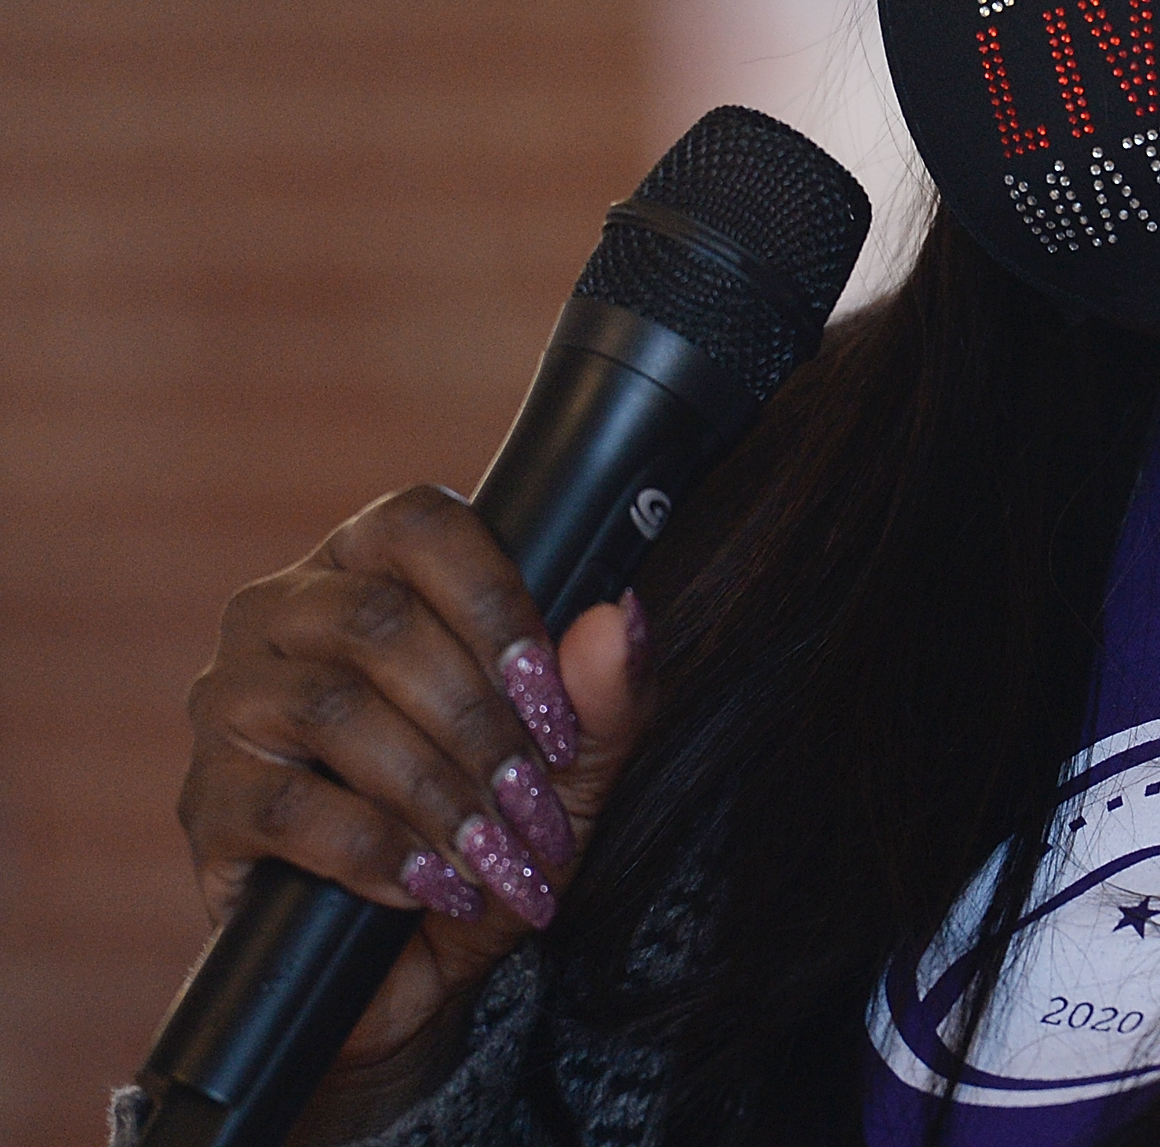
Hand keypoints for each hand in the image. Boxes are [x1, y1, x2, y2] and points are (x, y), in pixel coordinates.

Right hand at [176, 484, 655, 1087]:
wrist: (416, 967)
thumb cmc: (494, 829)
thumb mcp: (575, 766)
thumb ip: (606, 692)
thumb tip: (620, 617)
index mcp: (372, 570)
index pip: (420, 523)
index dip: (493, 601)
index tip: (549, 695)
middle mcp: (284, 616)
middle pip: (377, 621)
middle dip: (477, 720)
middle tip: (534, 799)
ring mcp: (232, 704)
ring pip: (332, 709)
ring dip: (436, 789)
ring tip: (495, 853)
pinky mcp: (207, 802)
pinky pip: (287, 805)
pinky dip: (377, 850)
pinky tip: (432, 884)